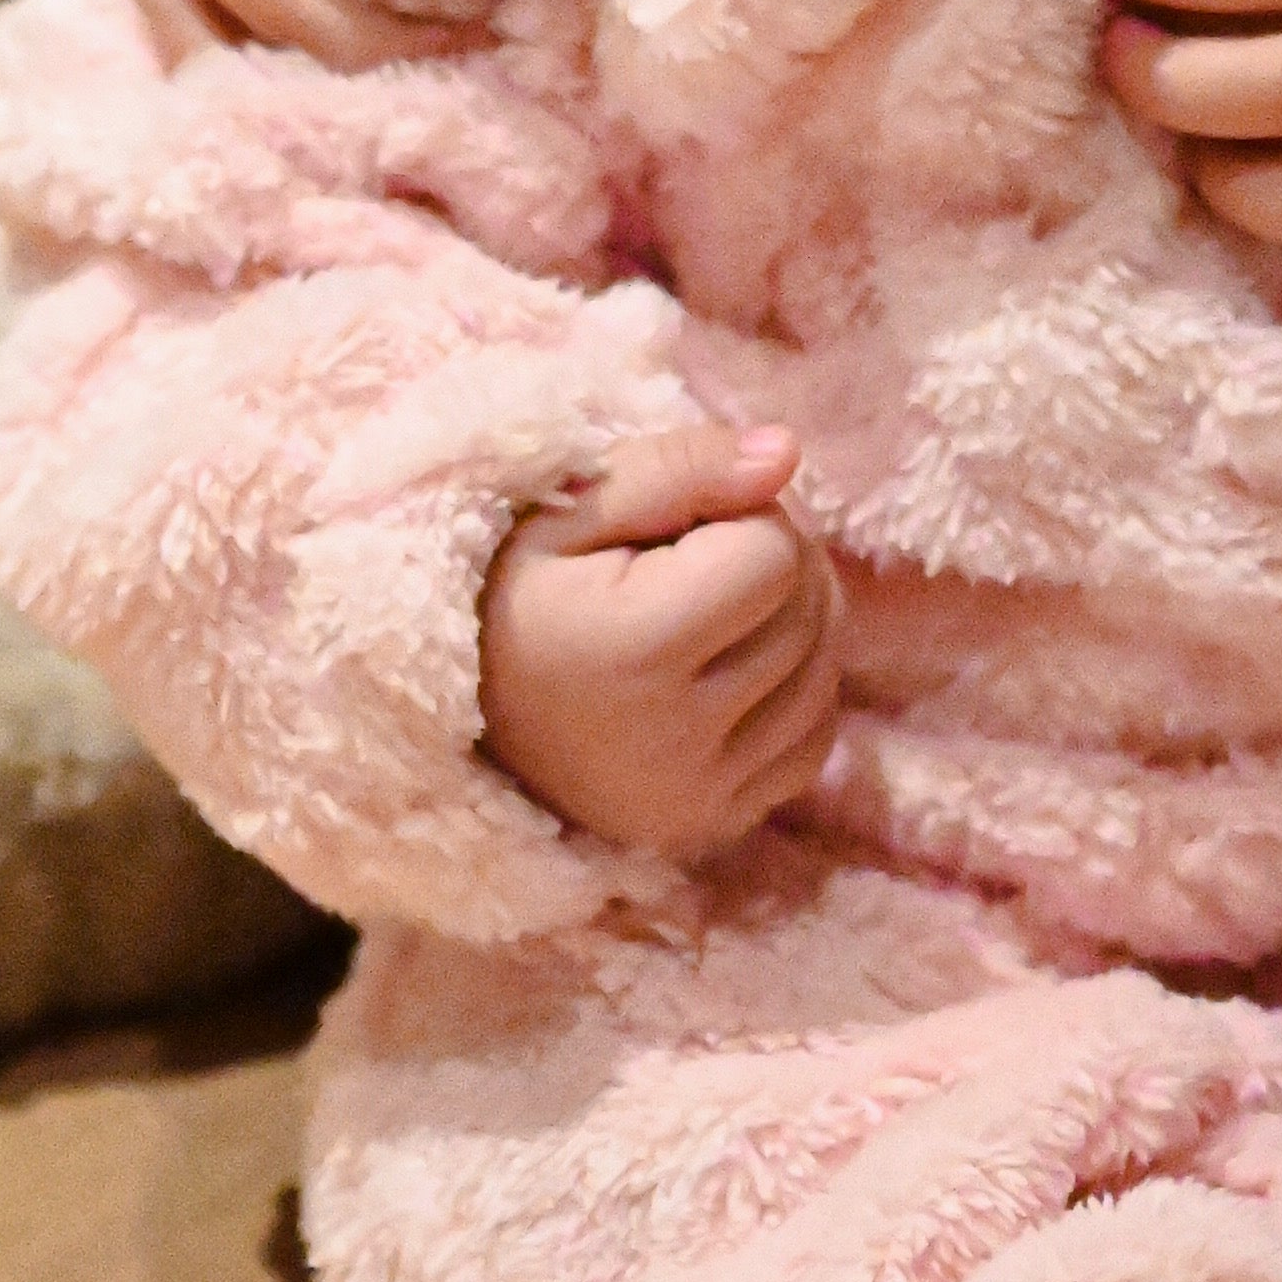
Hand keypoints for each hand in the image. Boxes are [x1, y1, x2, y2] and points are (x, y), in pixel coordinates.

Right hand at [480, 424, 843, 857]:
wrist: (459, 709)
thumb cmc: (519, 589)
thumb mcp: (575, 504)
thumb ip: (683, 466)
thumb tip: (787, 454)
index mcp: (631, 650)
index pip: (775, 556)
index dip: (746, 516)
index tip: (686, 525)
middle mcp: (670, 741)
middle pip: (809, 616)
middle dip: (777, 562)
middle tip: (707, 552)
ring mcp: (693, 796)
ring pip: (823, 678)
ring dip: (796, 622)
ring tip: (719, 604)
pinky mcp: (709, 827)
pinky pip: (813, 745)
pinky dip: (798, 692)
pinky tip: (738, 666)